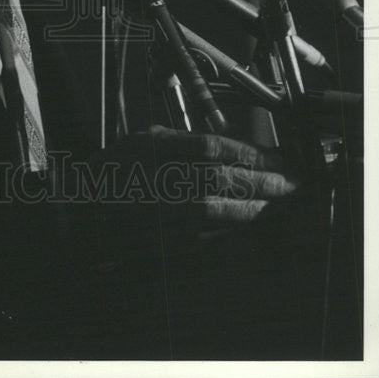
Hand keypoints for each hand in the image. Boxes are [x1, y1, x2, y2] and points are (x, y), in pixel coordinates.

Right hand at [91, 124, 299, 229]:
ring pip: (220, 208)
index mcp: (155, 149)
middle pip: (223, 178)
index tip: (277, 157)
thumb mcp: (147, 139)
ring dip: (256, 205)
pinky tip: (253, 221)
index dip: (252, 153)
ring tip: (279, 201)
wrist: (87, 210)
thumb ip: (186, 142)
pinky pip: (210, 235)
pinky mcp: (165, 237)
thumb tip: (235, 148)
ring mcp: (161, 210)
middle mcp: (158, 179)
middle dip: (264, 180)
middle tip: (291, 181)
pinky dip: (236, 229)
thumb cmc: (117, 171)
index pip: (214, 147)